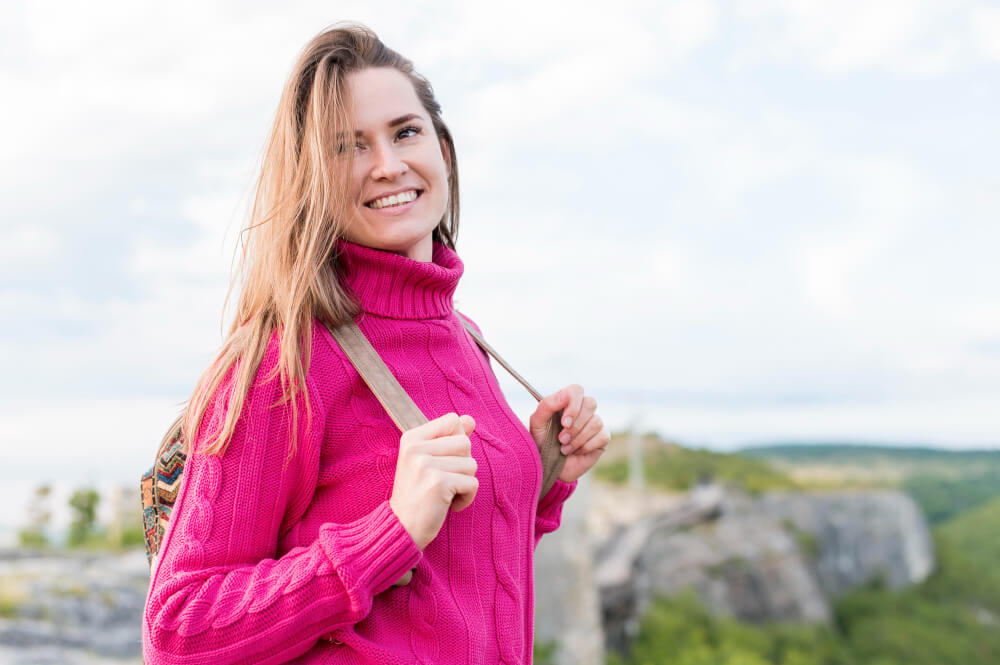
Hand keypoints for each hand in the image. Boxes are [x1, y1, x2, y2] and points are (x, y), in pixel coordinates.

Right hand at [389, 413, 478, 549]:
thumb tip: (470, 419)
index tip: (442, 460)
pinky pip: (472, 483)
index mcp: (411, 438)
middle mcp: (416, 448)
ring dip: (464, 483)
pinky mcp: (438, 483)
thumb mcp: (428, 460)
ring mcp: (425, 465)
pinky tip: (448, 504)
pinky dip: (466, 498)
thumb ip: (449, 438)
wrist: (401, 527)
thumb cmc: (417, 494)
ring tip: (444, 493)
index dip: (456, 441)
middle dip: (462, 465)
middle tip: (442, 480)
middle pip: (465, 442)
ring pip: (471, 464)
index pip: (452, 420)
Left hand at [528, 384, 609, 484]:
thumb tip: (565, 394)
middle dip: (575, 424)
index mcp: (567, 402)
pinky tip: (576, 452)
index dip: (573, 404)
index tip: (564, 422)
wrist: (547, 466)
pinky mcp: (602, 438)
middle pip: (590, 403)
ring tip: (564, 448)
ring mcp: (594, 423)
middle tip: (561, 439)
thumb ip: (547, 405)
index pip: (577, 390)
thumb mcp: (538, 423)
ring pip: (596, 422)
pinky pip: (602, 436)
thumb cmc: (542, 442)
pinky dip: (586, 446)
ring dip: (578, 438)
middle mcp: (583, 410)